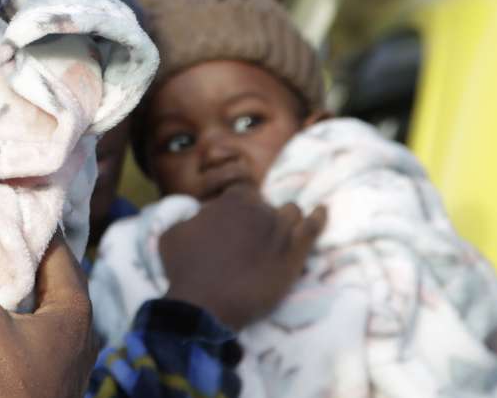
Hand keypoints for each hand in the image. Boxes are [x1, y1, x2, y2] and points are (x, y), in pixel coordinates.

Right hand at [0, 236, 97, 397]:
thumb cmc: (14, 389)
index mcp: (75, 310)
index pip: (57, 249)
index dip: (29, 223)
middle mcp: (71, 329)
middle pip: (41, 276)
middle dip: (8, 253)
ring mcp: (52, 355)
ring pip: (25, 305)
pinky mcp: (32, 374)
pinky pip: (13, 330)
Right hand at [159, 183, 326, 330]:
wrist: (205, 304)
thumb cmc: (185, 268)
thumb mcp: (174, 232)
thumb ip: (191, 216)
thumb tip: (200, 215)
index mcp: (232, 201)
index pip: (243, 192)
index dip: (239, 207)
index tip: (234, 221)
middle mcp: (259, 209)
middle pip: (266, 205)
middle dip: (259, 218)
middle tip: (249, 239)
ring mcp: (280, 230)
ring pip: (291, 213)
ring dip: (284, 220)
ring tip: (278, 233)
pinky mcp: (294, 254)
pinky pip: (313, 228)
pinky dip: (319, 217)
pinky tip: (322, 212)